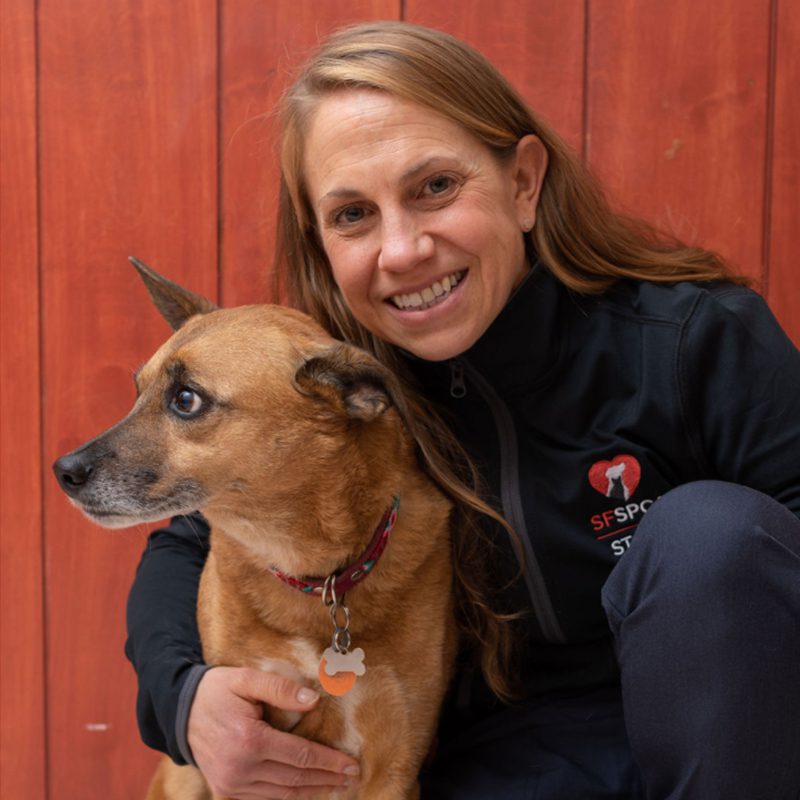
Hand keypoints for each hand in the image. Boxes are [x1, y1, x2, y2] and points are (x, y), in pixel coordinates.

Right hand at [187, 666, 359, 798]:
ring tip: (335, 786)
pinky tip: (305, 791)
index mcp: (249, 741)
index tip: (351, 764)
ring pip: (281, 795)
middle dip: (327, 779)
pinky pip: (263, 799)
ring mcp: (231, 785)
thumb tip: (314, 701)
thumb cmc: (217, 691)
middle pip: (294, 780)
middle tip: (352, 777)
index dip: (329, 762)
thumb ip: (281, 688)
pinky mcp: (225, 791)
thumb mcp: (248, 678)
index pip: (300, 756)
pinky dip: (287, 797)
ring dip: (311, 791)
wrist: (180, 711)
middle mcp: (240, 770)